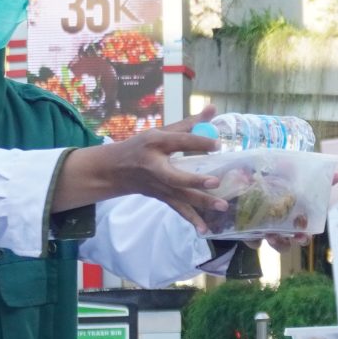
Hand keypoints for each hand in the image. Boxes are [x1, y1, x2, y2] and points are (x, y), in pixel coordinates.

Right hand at [53, 122, 224, 228]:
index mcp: (156, 143)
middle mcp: (156, 166)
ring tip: (222, 207)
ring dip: (201, 203)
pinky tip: (204, 230)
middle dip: (196, 181)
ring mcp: (158, 185)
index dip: (198, 142)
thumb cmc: (143, 146)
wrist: (115, 170)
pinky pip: (178, 209)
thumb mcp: (161, 131)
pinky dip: (191, 220)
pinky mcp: (162, 197)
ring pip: (181, 197)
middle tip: (216, 182)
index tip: (218, 144)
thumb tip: (213, 108)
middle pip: (177, 176)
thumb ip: (189, 123)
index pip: (179, 141)